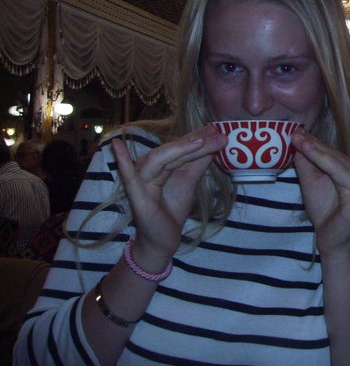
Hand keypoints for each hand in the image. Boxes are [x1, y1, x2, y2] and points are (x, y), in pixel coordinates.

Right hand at [111, 124, 226, 270]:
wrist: (165, 238)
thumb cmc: (173, 207)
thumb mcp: (190, 181)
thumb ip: (199, 161)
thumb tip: (215, 140)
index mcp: (162, 162)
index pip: (179, 146)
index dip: (196, 137)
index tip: (215, 128)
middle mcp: (149, 167)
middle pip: (172, 151)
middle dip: (195, 142)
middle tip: (216, 134)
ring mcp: (141, 180)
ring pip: (159, 159)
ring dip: (179, 148)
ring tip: (199, 140)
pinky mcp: (136, 196)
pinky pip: (129, 178)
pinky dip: (122, 162)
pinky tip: (117, 146)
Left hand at [291, 129, 349, 256]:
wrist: (329, 238)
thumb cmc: (323, 209)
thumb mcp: (309, 183)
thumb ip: (305, 164)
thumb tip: (298, 141)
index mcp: (341, 168)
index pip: (327, 152)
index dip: (311, 142)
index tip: (295, 131)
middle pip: (332, 156)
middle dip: (313, 146)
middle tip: (295, 134)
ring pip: (339, 166)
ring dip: (322, 154)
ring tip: (305, 143)